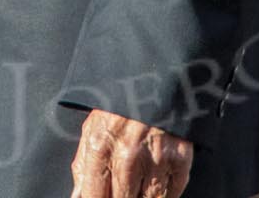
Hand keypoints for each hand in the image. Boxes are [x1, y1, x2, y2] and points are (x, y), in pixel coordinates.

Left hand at [70, 108, 192, 197]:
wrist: (158, 73)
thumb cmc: (121, 101)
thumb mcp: (94, 125)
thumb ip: (83, 164)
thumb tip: (78, 196)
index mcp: (101, 147)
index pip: (94, 196)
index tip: (104, 197)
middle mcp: (127, 156)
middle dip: (122, 197)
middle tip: (125, 188)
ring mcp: (155, 159)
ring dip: (144, 197)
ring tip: (141, 185)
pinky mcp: (180, 158)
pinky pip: (173, 193)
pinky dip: (167, 194)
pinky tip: (159, 182)